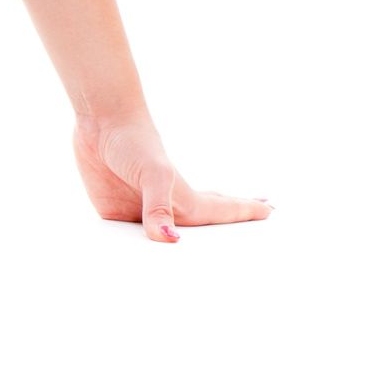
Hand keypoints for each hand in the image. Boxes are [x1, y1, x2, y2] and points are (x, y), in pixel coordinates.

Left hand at [71, 114, 274, 241]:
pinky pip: (128, 238)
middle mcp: (167, 208)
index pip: (222, 212)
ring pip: (165, 239)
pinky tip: (145, 246)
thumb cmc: (135, 141)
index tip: (271, 211)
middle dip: (224, 232)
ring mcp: (141, 211)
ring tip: (204, 251)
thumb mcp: (154, 174)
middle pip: (202, 227)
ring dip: (181, 246)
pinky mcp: (114, 213)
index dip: (245, 212)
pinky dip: (139, 247)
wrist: (100, 121)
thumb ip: (159, 208)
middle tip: (252, 225)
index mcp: (186, 200)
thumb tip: (170, 240)